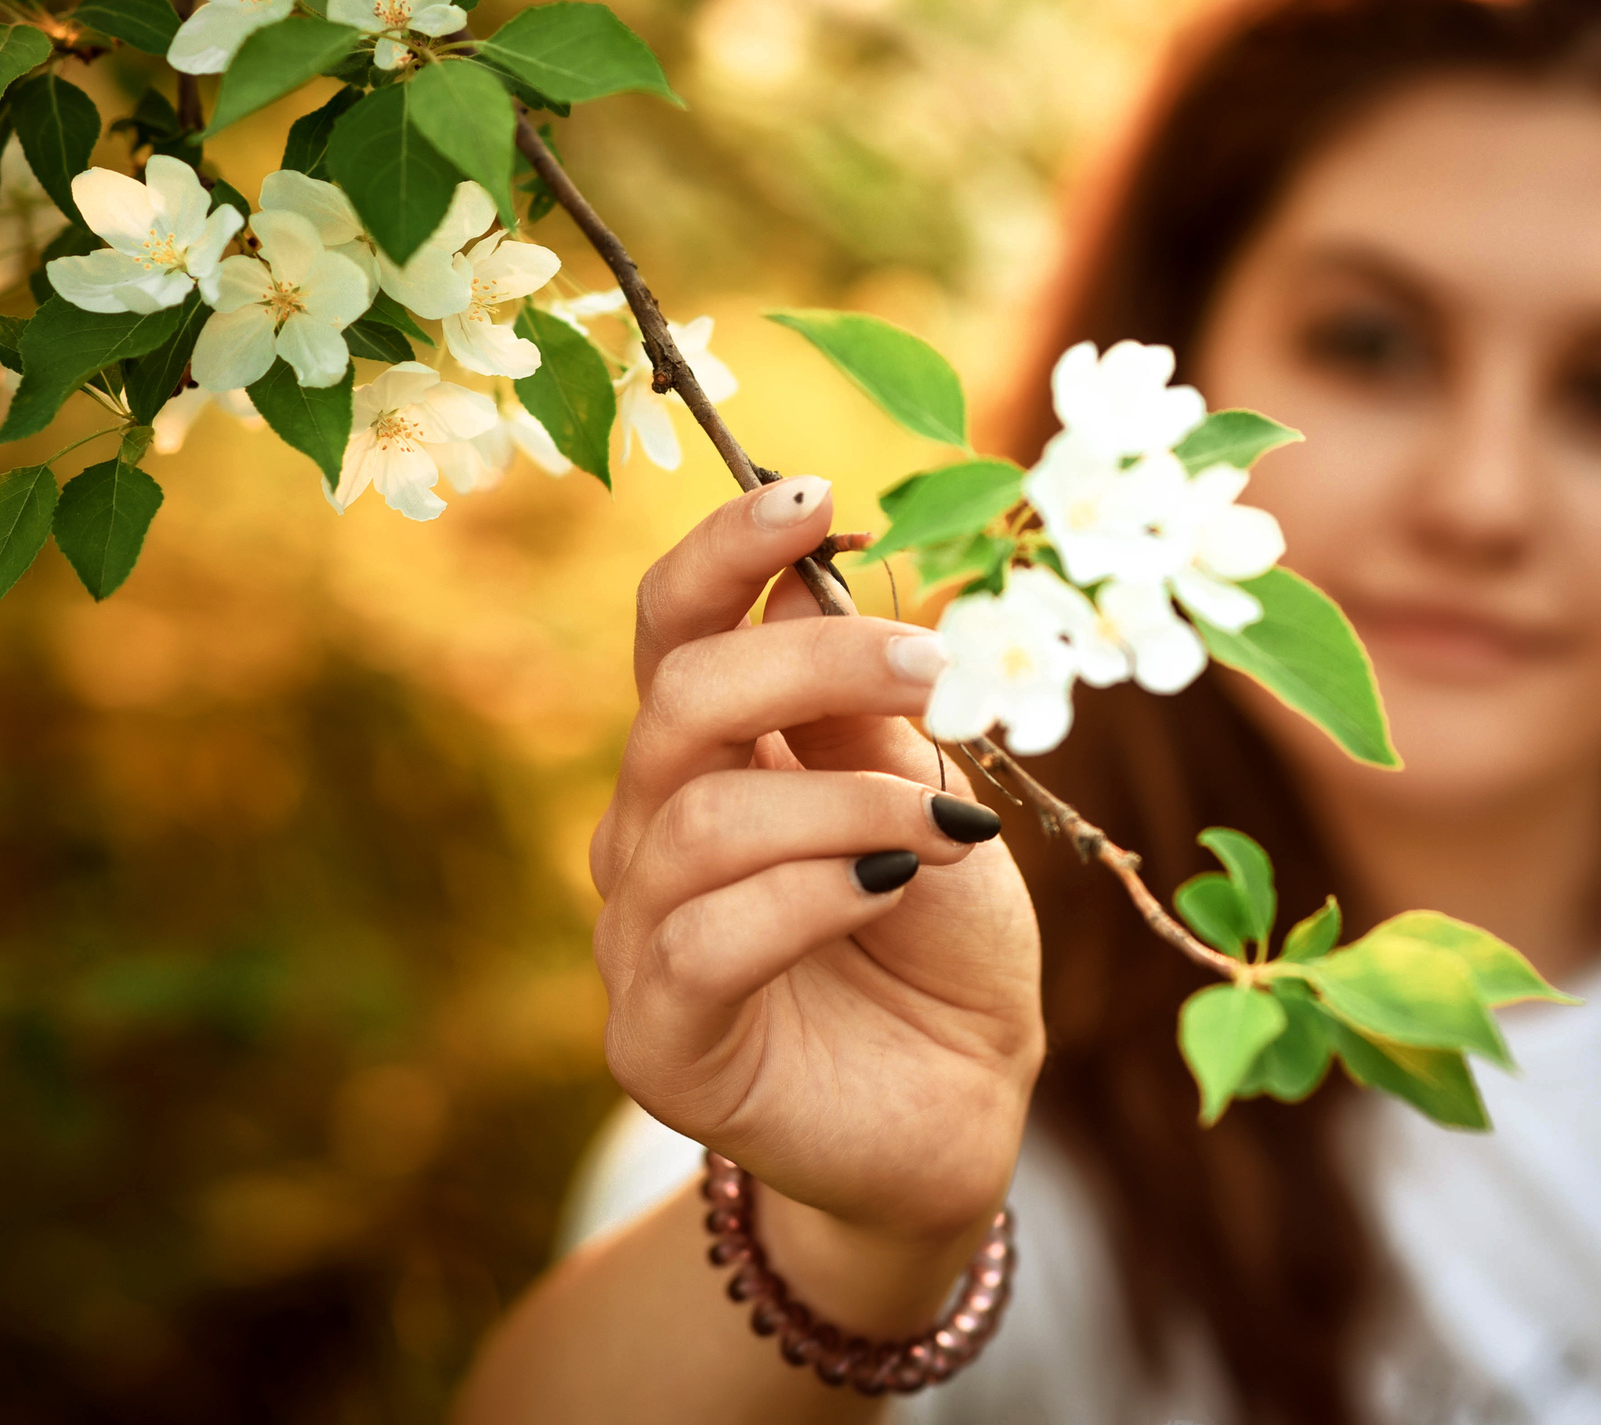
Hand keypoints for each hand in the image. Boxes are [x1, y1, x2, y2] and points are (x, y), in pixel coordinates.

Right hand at [589, 475, 1044, 1284]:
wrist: (962, 1103)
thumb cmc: (941, 938)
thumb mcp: (923, 797)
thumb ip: (863, 712)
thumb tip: (820, 580)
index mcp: (710, 751)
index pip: (675, 624)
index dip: (728, 550)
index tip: (817, 497)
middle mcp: (651, 830)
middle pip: (679, 698)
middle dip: (809, 660)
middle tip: (933, 668)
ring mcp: (639, 937)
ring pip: (700, 822)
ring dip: (843, 802)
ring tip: (945, 830)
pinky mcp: (656, 1040)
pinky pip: (704, 941)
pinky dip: (810, 897)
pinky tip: (888, 894)